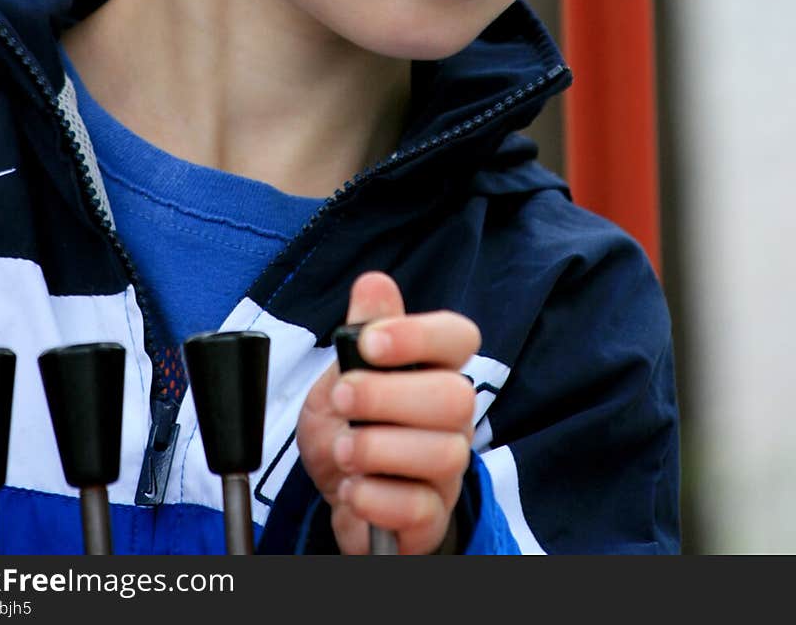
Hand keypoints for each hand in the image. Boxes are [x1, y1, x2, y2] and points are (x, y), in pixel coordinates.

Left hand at [296, 271, 479, 554]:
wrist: (339, 492)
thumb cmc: (350, 424)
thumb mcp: (343, 372)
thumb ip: (361, 330)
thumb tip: (374, 282)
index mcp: (434, 369)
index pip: (460, 337)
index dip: (420, 335)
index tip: (369, 342)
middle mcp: (452, 417)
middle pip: (457, 397)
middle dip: (388, 396)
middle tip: (344, 400)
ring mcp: (447, 469)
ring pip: (443, 453)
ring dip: (378, 449)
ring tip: (343, 450)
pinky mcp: (432, 516)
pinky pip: (420, 508)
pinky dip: (376, 497)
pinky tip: (352, 489)